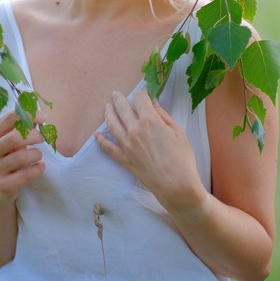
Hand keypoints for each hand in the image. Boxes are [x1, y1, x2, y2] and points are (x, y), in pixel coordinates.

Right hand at [0, 109, 46, 205]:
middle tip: (43, 138)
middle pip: (15, 137)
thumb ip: (21, 128)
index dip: (30, 115)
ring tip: (38, 155)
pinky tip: (40, 167)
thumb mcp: (7, 142)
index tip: (44, 118)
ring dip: (36, 154)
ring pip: (21, 157)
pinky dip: (37, 169)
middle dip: (34, 136)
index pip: (10, 118)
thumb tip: (39, 115)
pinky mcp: (2, 185)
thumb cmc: (5, 159)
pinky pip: (25, 175)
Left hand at [95, 90, 204, 213]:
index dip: (142, 94)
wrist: (176, 186)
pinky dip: (101, 140)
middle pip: (122, 108)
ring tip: (107, 107)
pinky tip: (97, 134)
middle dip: (119, 99)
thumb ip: (164, 116)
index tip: (143, 95)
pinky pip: (108, 147)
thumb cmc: (182, 158)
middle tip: (115, 94)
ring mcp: (126, 145)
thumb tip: (154, 104)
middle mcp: (134, 130)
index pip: (140, 99)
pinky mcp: (123, 159)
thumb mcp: (178, 132)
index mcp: (149, 120)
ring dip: (108, 113)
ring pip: (112, 124)